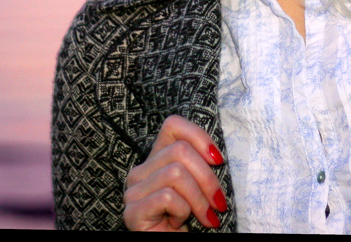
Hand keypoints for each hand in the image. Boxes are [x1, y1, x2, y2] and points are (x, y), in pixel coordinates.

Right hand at [123, 114, 228, 230]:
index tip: (218, 161)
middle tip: (218, 204)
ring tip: (204, 218)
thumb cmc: (191, 221)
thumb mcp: (200, 186)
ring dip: (199, 200)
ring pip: (176, 173)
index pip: (173, 125)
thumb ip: (201, 165)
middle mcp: (140, 171)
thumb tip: (215, 156)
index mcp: (156, 160)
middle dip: (208, 179)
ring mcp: (133, 191)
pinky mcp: (132, 211)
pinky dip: (183, 212)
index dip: (199, 137)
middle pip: (180, 150)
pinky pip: (167, 197)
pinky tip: (178, 224)